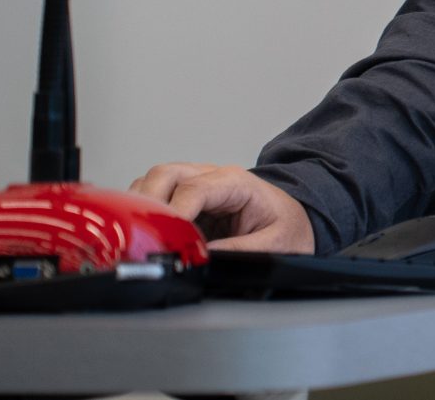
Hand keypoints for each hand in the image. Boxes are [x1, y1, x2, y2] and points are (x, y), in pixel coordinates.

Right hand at [129, 162, 314, 252]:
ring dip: (140, 206)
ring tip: (140, 237)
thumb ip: (241, 252)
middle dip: (147, 203)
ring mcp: (195, 185)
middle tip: (143, 237)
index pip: (194, 189)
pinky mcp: (185, 200)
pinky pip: (154, 197)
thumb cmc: (286, 227)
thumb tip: (202, 260)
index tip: (164, 239)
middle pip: (165, 175)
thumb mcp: (275, 243)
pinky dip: (144, 213)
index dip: (174, 213)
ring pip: (153, 182)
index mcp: (236, 183)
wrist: (294, 221)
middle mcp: (212, 178)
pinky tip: (145, 235)